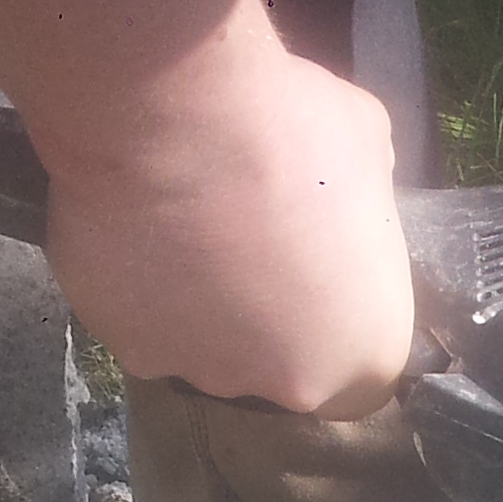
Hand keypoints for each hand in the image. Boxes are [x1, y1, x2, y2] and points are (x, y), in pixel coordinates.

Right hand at [39, 51, 412, 418]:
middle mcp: (291, 385)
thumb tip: (347, 198)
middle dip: (270, 316)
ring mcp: (211, 374)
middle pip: (284, 365)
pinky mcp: (137, 353)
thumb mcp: (366, 145)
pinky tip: (141, 240)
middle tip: (248, 248)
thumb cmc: (287, 130)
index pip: (361, 361)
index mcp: (365, 351)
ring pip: (213, 351)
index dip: (336, 312)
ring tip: (187, 238)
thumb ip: (364, 198)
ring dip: (206, 309)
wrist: (169, 116)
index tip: (313, 265)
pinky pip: (148, 329)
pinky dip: (146, 295)